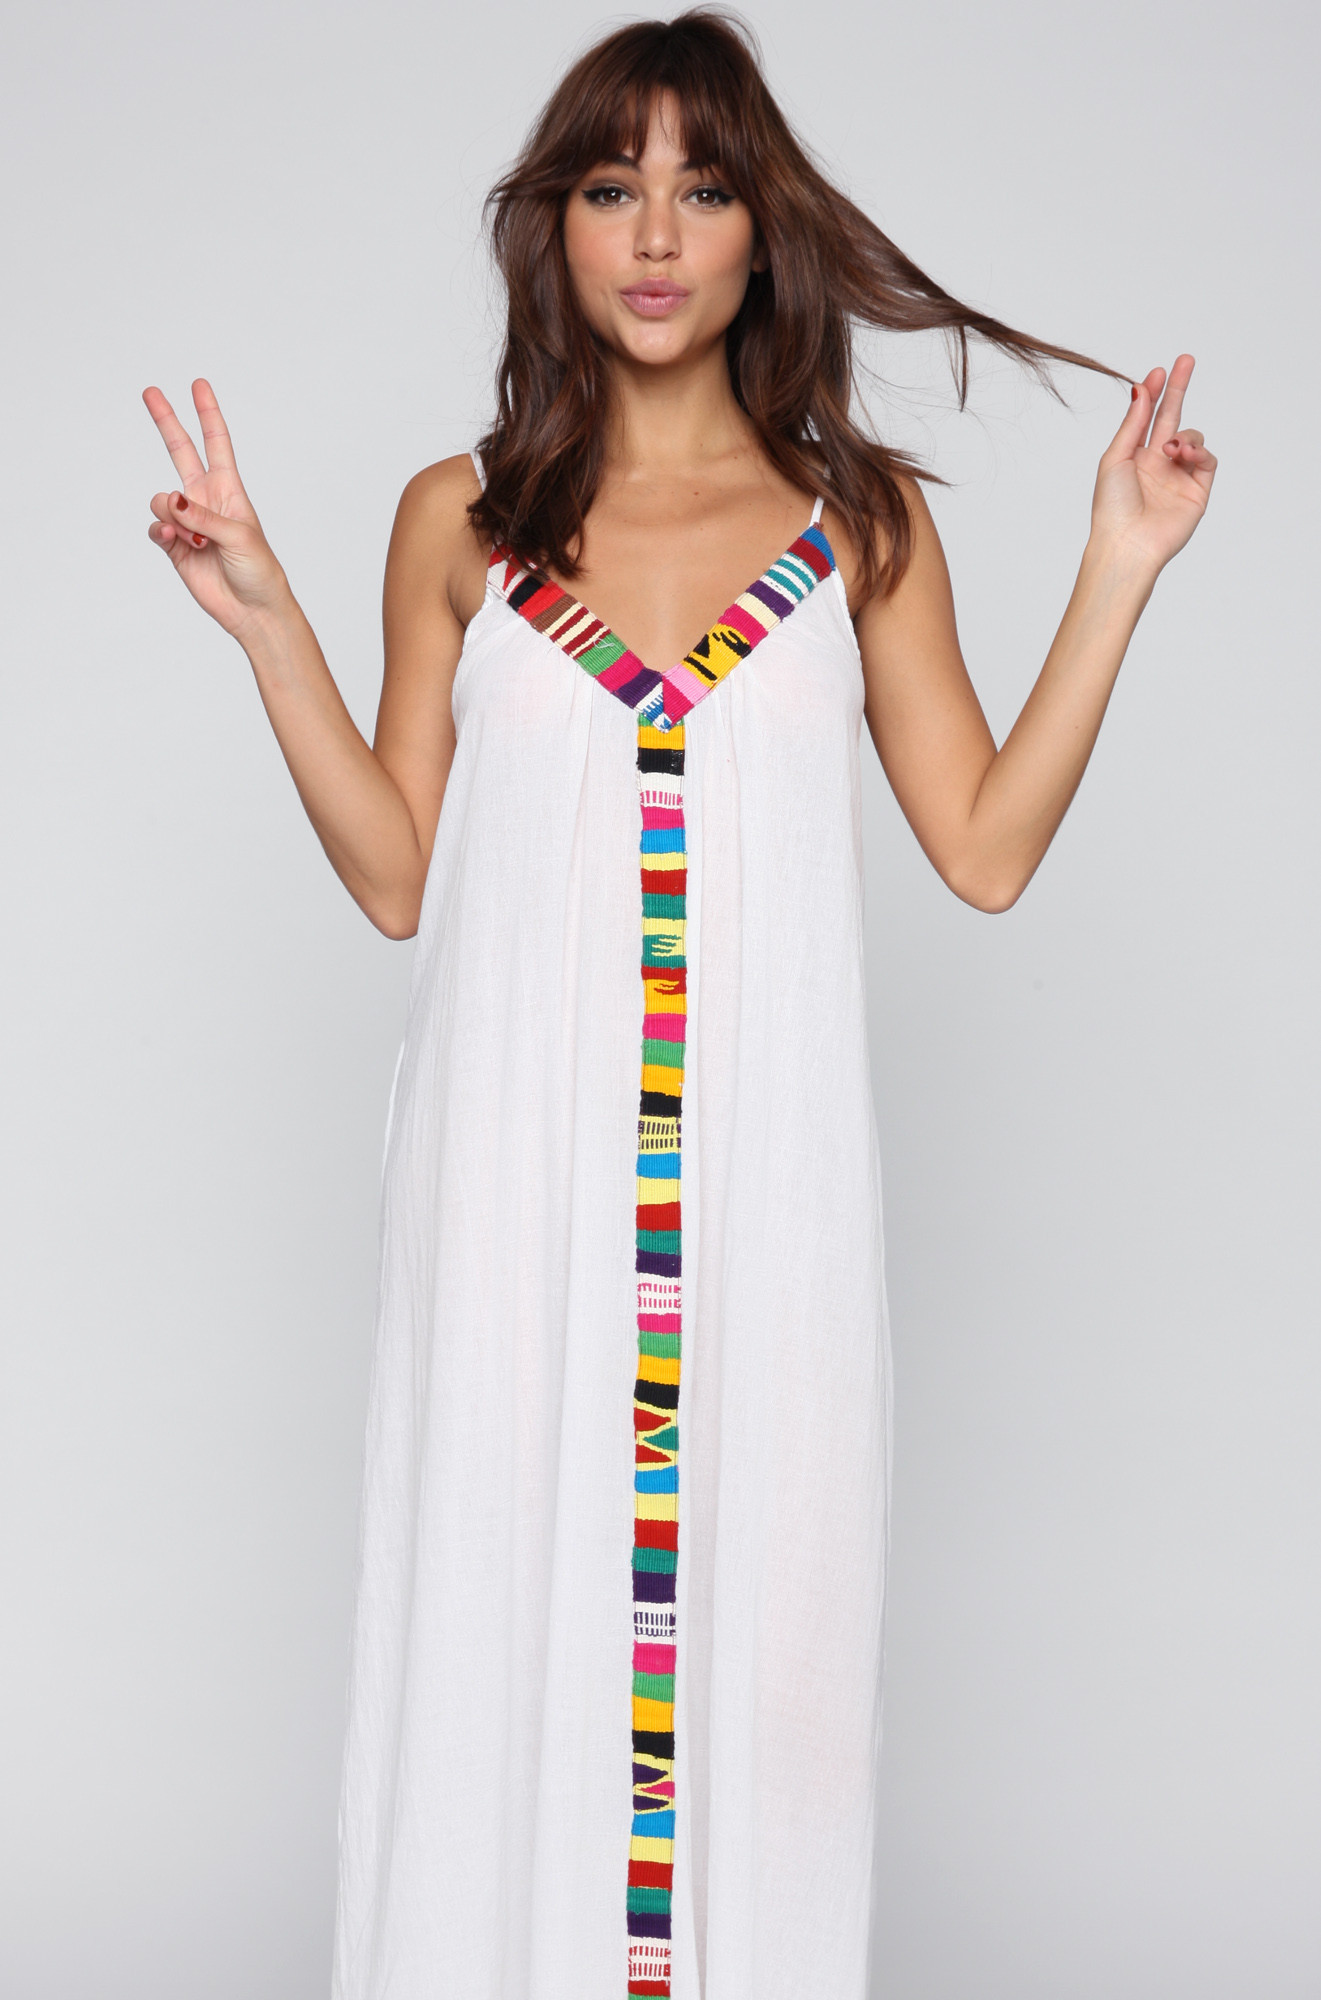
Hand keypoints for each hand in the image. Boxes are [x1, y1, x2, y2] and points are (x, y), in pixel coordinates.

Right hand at [143, 380, 291, 637]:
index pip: (216, 443)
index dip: (207, 414)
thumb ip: (201, 516)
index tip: (199, 385)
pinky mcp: (175, 547)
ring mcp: (189, 522)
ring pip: (161, 499)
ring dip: (170, 514)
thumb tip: (169, 499)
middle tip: (150, 392)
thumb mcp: (238, 536)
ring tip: (192, 538)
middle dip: (166, 422)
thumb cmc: (259, 570)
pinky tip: (177, 543)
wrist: (252, 609)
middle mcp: (206, 501)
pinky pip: (156, 528)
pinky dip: (162, 532)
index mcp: (229, 490)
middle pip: (181, 452)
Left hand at [1089, 355, 1216, 576]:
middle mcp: (1157, 463)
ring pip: (1193, 436)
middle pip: (1172, 416)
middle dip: (1179, 388)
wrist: (1127, 544)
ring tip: (1172, 448)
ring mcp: (1178, 476)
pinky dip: (1199, 450)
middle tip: (1186, 360)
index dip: (1154, 393)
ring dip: (1185, 434)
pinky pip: (1207, 459)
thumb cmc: (1112, 507)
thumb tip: (1140, 388)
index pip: (1148, 417)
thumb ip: (1133, 423)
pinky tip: (1184, 453)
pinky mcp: (1197, 490)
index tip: (1158, 372)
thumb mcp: (1116, 458)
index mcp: (1134, 456)